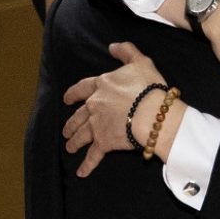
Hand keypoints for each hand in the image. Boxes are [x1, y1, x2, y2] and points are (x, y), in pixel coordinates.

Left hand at [62, 42, 171, 176]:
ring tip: (70, 147)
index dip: (73, 94)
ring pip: (80, 135)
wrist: (153, 112)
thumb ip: (126, 52)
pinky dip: (86, 165)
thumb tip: (113, 45)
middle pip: (78, 115)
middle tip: (66, 130)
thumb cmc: (149, 87)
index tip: (66, 99)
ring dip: (74, 142)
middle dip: (71, 123)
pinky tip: (81, 173)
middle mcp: (94, 105)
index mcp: (101, 85)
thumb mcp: (141, 62)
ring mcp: (97, 125)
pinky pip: (93, 156)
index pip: (82, 88)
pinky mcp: (104, 143)